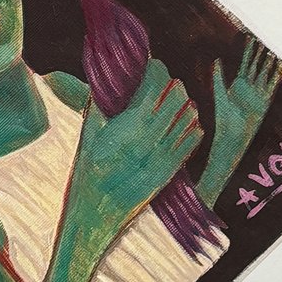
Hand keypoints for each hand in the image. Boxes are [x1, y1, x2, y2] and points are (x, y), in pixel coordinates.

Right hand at [82, 58, 202, 222]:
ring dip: (184, 105)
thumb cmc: (88, 170)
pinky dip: (191, 127)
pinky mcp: (172, 169)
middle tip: (162, 86)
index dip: (156, 70)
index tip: (152, 68)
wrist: (96, 213)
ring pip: (190, 116)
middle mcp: (149, 138)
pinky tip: (180, 126)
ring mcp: (164, 154)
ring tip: (173, 106)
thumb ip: (98, 104)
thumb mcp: (88, 133)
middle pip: (177, 96)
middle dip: (171, 86)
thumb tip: (105, 81)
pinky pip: (194, 139)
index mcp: (127, 125)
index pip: (155, 84)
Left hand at [205, 42, 281, 189]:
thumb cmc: (224, 118)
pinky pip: (272, 86)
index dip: (248, 52)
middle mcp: (249, 88)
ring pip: (265, 75)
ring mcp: (258, 94)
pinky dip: (276, 77)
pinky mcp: (265, 101)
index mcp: (237, 84)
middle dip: (259, 55)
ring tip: (273, 53)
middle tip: (263, 42)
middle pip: (256, 67)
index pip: (245, 64)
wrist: (233, 135)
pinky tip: (280, 67)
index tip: (250, 39)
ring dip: (269, 64)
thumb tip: (216, 60)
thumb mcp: (220, 94)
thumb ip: (218, 77)